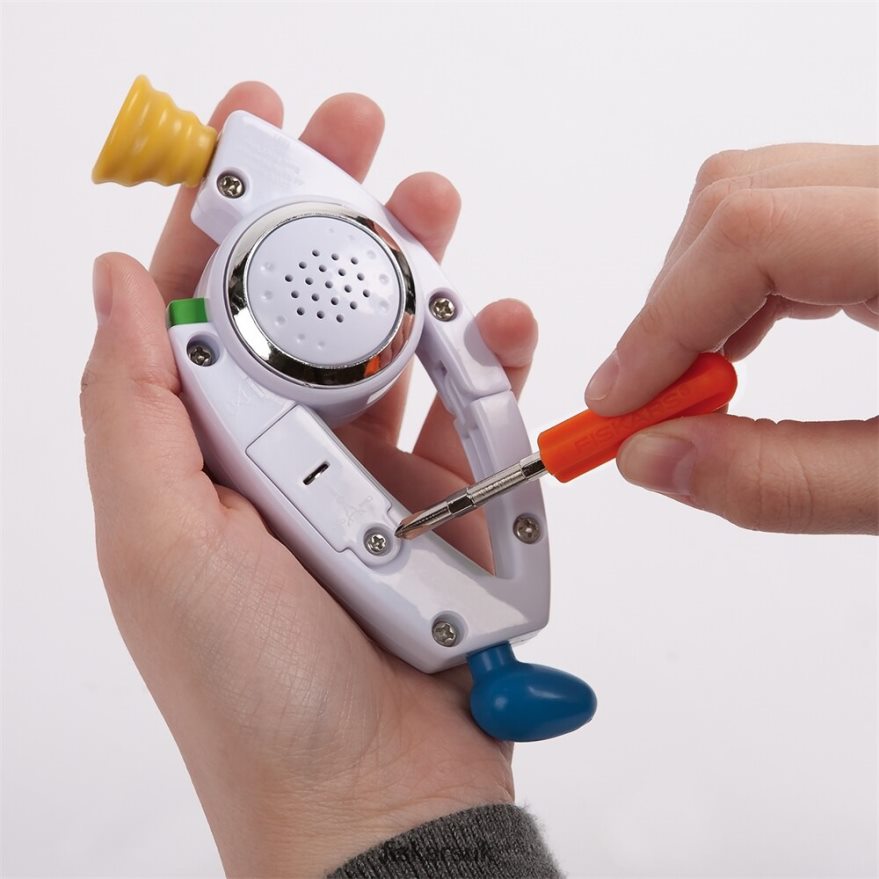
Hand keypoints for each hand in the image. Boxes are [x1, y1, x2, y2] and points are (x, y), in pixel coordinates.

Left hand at [81, 83, 537, 876]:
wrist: (370, 797)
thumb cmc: (254, 690)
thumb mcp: (159, 544)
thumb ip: (132, 407)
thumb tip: (112, 281)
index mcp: (206, 452)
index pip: (206, 305)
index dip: (224, 211)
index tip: (256, 126)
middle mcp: (284, 457)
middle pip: (309, 309)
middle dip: (331, 217)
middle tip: (361, 138)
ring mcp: (370, 480)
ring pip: (394, 350)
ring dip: (415, 275)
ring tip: (437, 212)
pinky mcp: (443, 506)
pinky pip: (470, 416)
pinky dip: (490, 366)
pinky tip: (501, 325)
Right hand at [585, 145, 878, 533]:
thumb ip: (784, 479)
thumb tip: (655, 460)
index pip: (754, 235)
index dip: (661, 322)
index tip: (620, 405)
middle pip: (739, 196)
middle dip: (672, 306)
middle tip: (659, 407)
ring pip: (755, 195)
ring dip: (699, 292)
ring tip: (703, 383)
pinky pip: (791, 212)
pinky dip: (742, 282)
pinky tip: (747, 346)